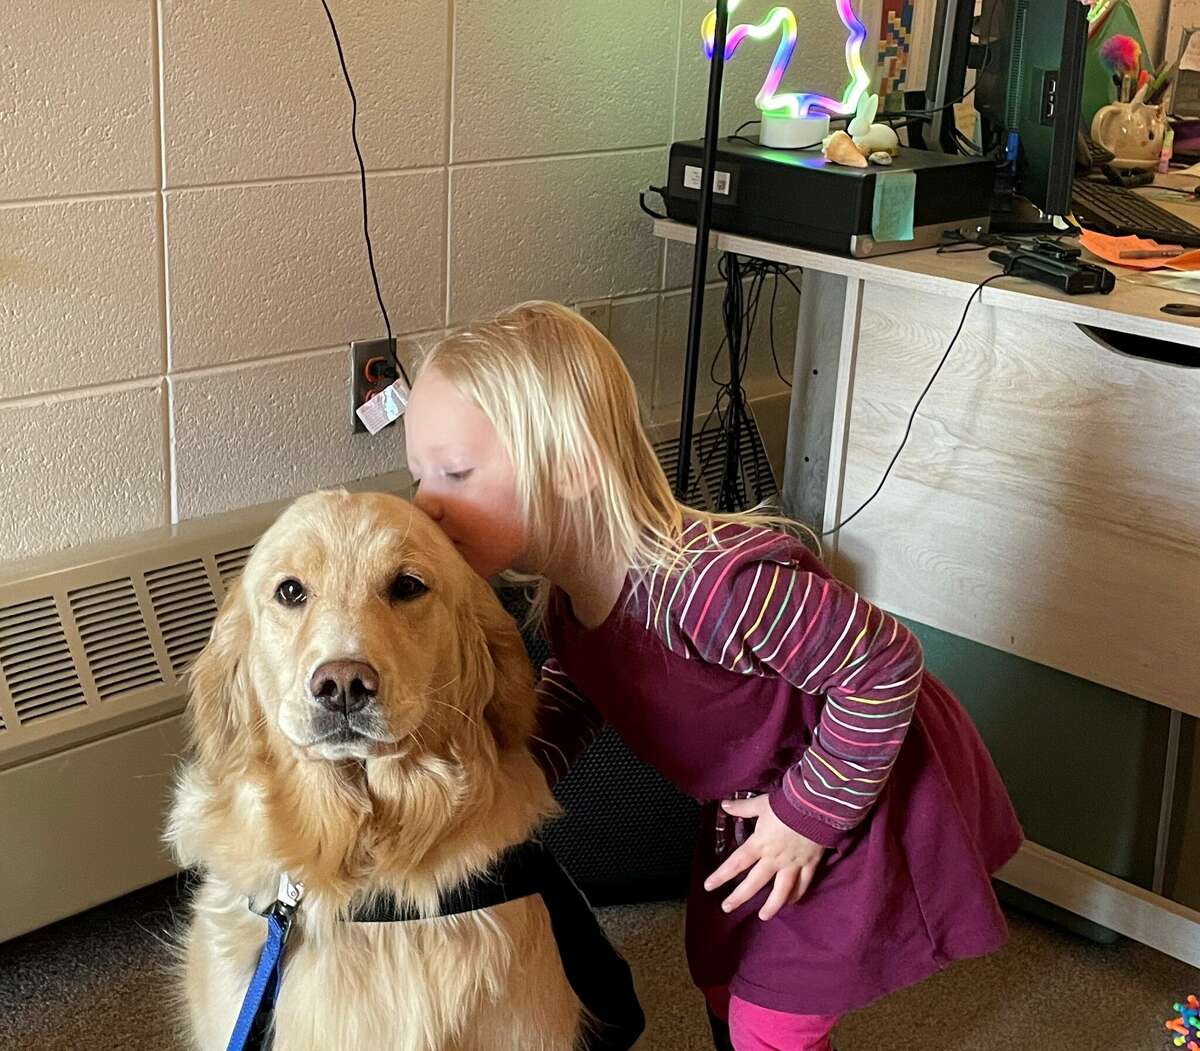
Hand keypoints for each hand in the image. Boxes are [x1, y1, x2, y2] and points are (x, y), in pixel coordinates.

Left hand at [703, 795, 825, 920]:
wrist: (816, 808)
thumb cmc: (786, 805)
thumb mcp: (761, 804)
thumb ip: (743, 807)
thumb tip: (724, 805)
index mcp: (760, 844)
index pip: (736, 863)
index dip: (721, 875)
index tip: (708, 886)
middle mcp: (774, 859)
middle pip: (754, 882)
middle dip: (739, 897)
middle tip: (726, 908)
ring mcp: (793, 864)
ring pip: (781, 891)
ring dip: (771, 905)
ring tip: (763, 916)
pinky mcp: (810, 865)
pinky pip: (803, 884)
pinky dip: (797, 895)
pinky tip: (791, 902)